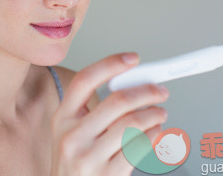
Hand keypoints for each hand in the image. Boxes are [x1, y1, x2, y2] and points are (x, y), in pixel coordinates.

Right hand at [50, 53, 169, 175]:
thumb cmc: (74, 163)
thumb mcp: (72, 133)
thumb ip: (93, 111)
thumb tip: (130, 86)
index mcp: (62, 118)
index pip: (85, 80)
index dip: (110, 64)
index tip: (132, 58)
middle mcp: (72, 136)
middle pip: (117, 101)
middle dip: (146, 92)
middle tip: (159, 91)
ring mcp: (88, 157)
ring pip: (133, 124)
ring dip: (155, 115)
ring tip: (160, 113)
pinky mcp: (106, 175)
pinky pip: (138, 148)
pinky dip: (154, 136)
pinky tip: (156, 132)